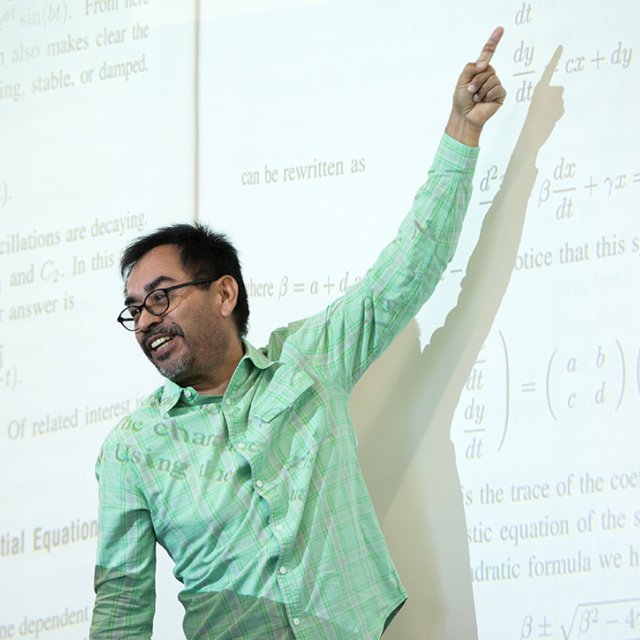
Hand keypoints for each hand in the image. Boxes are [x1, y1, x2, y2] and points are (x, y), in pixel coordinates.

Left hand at [446, 27, 505, 145]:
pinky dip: (488, 95)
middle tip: (470, 91)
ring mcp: (495, 85)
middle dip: (476, 80)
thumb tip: (484, 64)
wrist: (465, 116)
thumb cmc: (462, 100)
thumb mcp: (461, 81)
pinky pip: (497, 88)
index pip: (488, 53)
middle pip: (487, 68)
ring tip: (476, 98)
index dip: (493, 41)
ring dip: (480, 89)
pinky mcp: (500, 94)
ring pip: (492, 78)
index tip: (500, 29)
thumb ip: (470, 68)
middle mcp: (488, 76)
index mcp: (479, 70)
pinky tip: (484, 101)